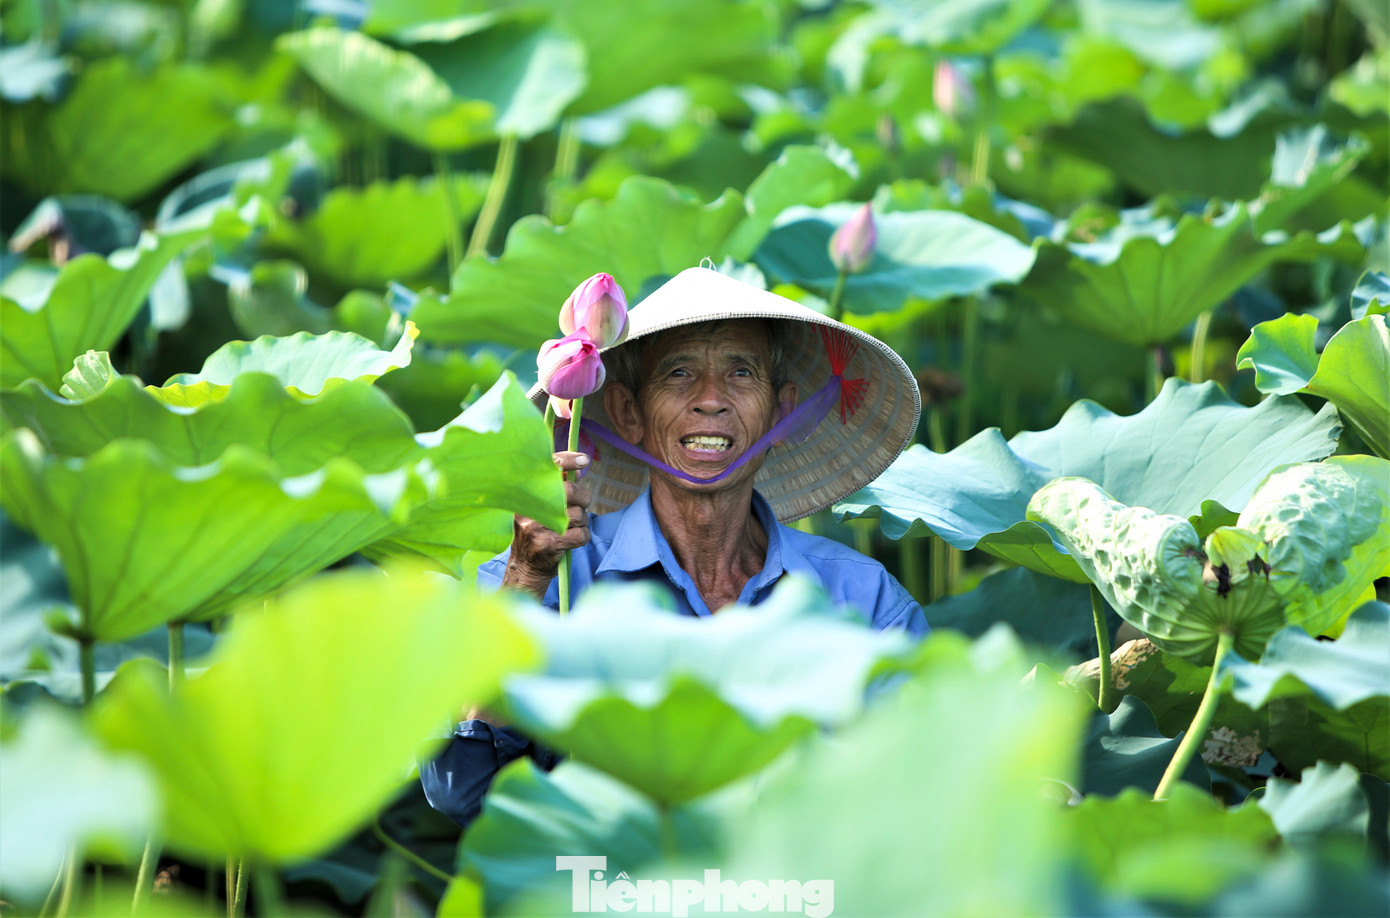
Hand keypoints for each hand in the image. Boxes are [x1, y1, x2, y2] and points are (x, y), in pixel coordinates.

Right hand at [502, 451, 590, 598]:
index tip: (584, 460)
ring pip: (578, 514)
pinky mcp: (548, 544)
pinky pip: (580, 534)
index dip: (568, 460)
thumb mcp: (538, 507)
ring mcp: (536, 526)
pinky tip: (572, 541)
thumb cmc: (536, 532)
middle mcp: (527, 507)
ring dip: (582, 521)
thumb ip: (556, 488)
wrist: (524, 568)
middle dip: (584, 497)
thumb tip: (579, 468)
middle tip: (583, 504)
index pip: (546, 467)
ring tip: (571, 527)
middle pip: (569, 491)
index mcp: (523, 494)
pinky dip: (583, 537)